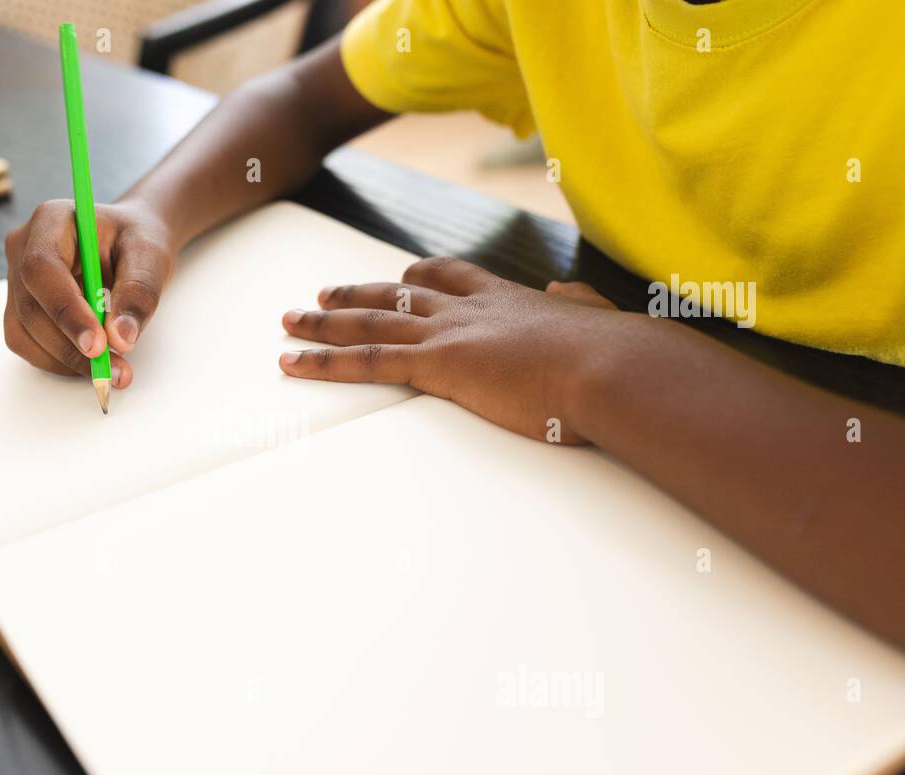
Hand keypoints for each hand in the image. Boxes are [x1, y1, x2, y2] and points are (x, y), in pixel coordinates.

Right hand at [3, 199, 176, 388]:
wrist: (129, 244)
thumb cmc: (136, 241)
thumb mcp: (151, 256)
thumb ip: (138, 293)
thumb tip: (121, 337)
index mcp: (51, 220)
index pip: (43, 268)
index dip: (66, 311)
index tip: (98, 346)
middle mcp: (24, 247)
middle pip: (31, 307)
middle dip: (72, 347)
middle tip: (114, 371)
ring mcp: (16, 279)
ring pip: (24, 332)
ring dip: (66, 360)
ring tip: (111, 370)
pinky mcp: (20, 308)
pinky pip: (28, 344)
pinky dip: (60, 362)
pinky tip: (92, 363)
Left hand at [279, 257, 628, 444]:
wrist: (616, 367)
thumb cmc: (618, 357)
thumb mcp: (596, 322)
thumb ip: (576, 305)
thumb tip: (567, 291)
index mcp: (508, 299)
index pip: (451, 278)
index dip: (419, 278)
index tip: (399, 276)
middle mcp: (469, 309)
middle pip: (395, 295)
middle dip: (354, 295)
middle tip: (321, 295)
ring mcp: (449, 333)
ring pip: (368, 323)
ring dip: (323, 325)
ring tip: (288, 323)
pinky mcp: (438, 365)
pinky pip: (366, 362)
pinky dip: (323, 363)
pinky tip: (291, 363)